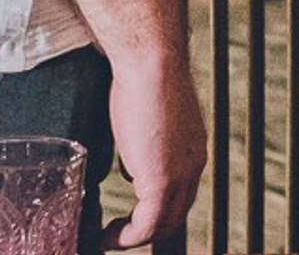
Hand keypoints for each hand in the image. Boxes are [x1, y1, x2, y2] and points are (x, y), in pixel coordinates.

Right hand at [106, 46, 206, 245]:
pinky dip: (125, 239)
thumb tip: (128, 164)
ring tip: (109, 239)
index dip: (155, 208)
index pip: (179, 192)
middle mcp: (192, 165)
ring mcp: (180, 176)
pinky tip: (106, 238)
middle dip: (144, 228)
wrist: (151, 61)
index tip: (130, 215)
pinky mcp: (161, 183)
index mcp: (191, 148)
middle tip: (117, 234)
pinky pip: (146, 228)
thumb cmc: (144, 74)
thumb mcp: (144, 118)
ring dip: (133, 238)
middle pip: (173, 214)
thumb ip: (141, 145)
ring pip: (162, 225)